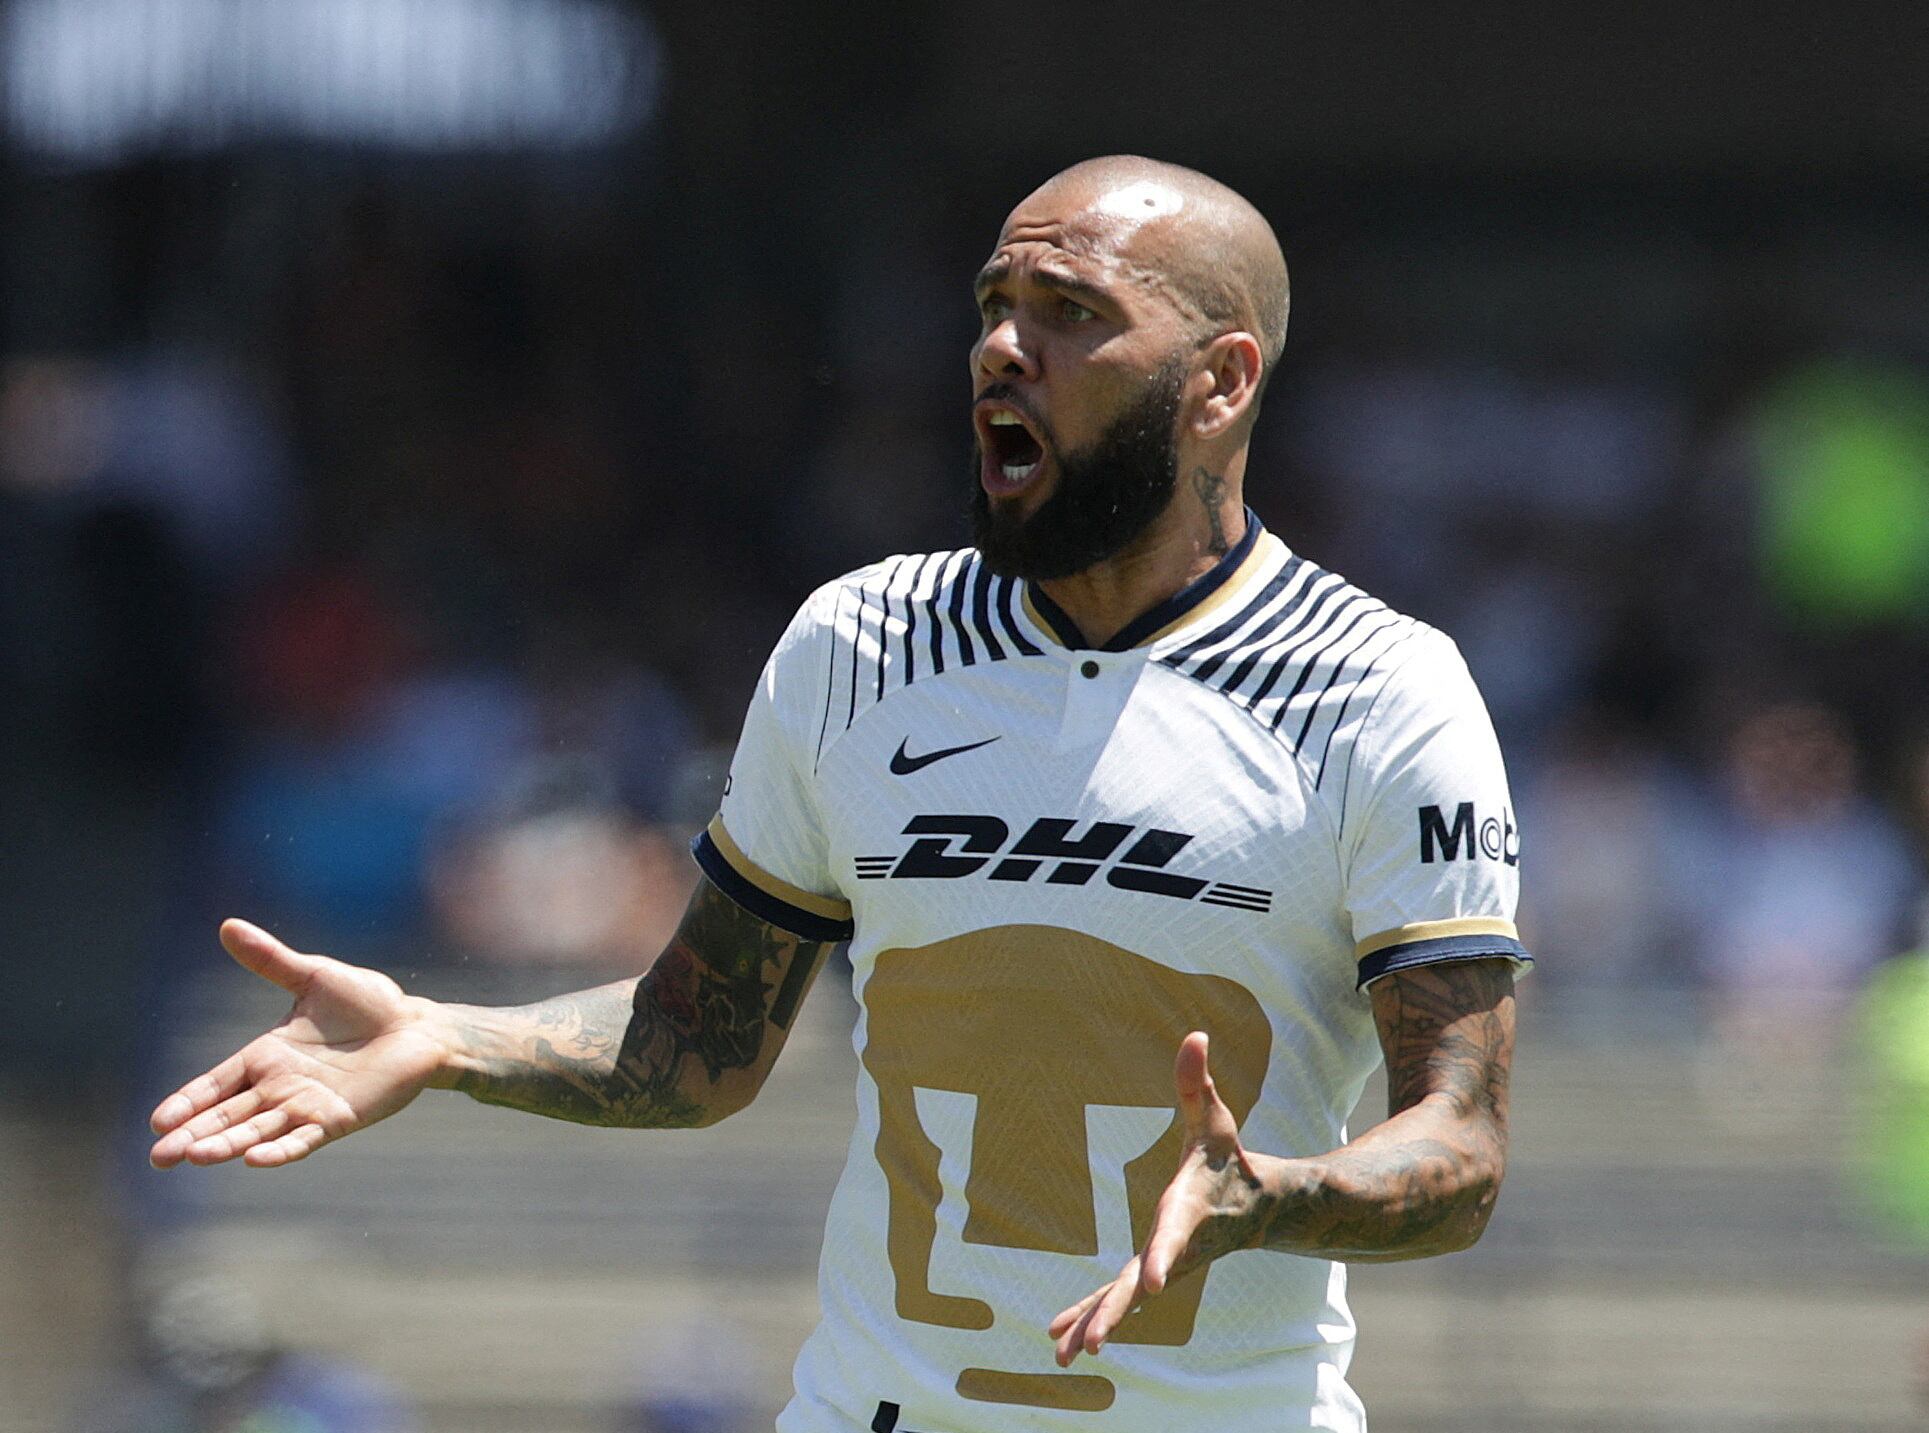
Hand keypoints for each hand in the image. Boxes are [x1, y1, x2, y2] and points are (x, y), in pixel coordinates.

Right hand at [149, 919, 450, 1168]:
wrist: (417, 1026)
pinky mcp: (338, 1119)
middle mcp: (279, 1088)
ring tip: (196, 1156)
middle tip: (160, 1158)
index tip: (157, 1123)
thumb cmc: (366, 1002)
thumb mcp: (312, 977)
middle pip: (227, 1116)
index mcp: (266, 1057)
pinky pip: (304, 1139)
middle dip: (194, 1135)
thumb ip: (270, 958)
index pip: (215, 1085)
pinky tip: (255, 1160)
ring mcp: (307, 1106)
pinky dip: (280, 1150)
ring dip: (228, 1145)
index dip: (188, 1103)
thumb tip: (228, 925)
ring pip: (258, 1131)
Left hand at [1049, 1031, 1272, 1365]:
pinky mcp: (1152, 1270)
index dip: (1164, 1256)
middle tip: (1092, 1343)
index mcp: (1187, 1211)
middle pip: (1140, 1284)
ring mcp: (1163, 1264)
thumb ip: (1197, 1080)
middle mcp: (1174, 1246)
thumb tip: (1194, 1032)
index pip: (1173, 1236)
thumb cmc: (1229, 1158)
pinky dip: (1091, 1315)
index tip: (1155, 1283)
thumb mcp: (1214, 1116)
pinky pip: (1116, 1297)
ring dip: (1092, 1324)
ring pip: (1123, 1300)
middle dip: (1114, 1312)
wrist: (1257, 1206)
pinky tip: (1061, 1339)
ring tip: (1059, 1355)